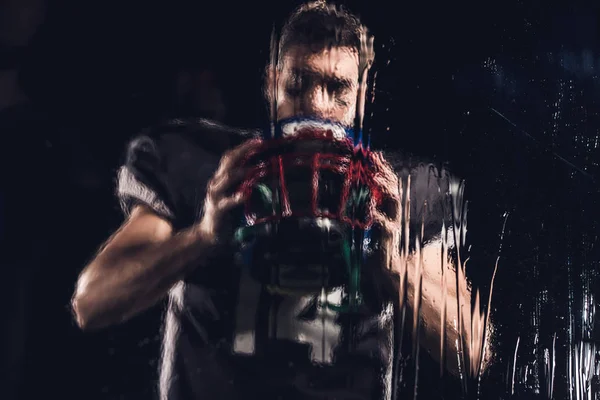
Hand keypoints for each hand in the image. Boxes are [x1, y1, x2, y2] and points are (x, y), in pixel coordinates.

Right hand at [198, 138, 261, 241]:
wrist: (209, 233)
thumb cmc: (227, 213)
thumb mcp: (235, 194)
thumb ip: (245, 183)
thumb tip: (264, 171)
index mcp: (221, 178)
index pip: (230, 157)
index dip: (243, 147)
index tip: (258, 140)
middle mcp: (216, 182)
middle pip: (228, 161)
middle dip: (244, 150)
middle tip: (260, 144)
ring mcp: (215, 196)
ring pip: (227, 177)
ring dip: (244, 171)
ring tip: (259, 168)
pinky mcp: (217, 209)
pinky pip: (227, 202)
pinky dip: (236, 197)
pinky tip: (245, 195)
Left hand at [369, 151, 401, 269]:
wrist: (384, 264)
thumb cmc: (374, 241)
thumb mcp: (367, 219)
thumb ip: (363, 204)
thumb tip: (351, 189)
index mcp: (388, 206)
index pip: (388, 182)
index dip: (383, 167)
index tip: (374, 154)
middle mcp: (393, 212)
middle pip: (394, 187)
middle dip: (385, 172)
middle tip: (375, 160)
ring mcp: (393, 222)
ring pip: (394, 201)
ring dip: (385, 188)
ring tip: (375, 178)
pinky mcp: (389, 235)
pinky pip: (385, 223)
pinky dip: (378, 215)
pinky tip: (371, 208)